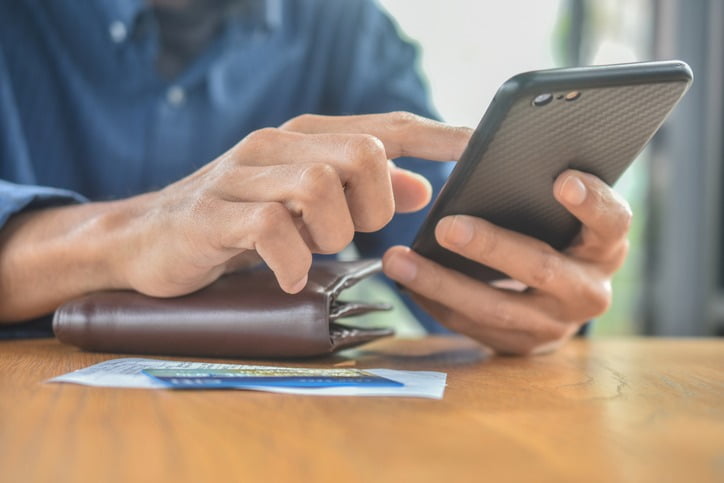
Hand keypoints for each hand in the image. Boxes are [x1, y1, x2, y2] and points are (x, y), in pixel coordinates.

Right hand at [115, 112, 470, 296]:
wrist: (147, 237)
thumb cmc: (237, 220)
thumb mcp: (304, 204)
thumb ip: (360, 191)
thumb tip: (420, 185)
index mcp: (304, 140)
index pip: (385, 129)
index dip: (438, 136)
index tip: (482, 146)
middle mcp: (276, 146)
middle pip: (361, 155)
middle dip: (371, 206)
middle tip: (347, 233)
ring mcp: (241, 176)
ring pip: (319, 187)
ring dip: (329, 233)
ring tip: (309, 250)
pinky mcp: (213, 214)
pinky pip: (271, 229)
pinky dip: (291, 260)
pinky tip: (290, 275)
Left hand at [383, 170, 631, 354]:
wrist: (559, 301)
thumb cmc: (553, 236)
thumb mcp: (561, 215)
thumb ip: (539, 192)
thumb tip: (480, 154)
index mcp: (605, 246)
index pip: (611, 222)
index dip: (591, 203)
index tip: (562, 180)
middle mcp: (588, 290)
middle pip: (541, 268)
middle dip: (491, 247)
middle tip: (446, 226)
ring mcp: (555, 325)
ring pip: (496, 307)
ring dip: (442, 283)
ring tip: (399, 259)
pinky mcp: (521, 344)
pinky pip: (473, 326)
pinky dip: (435, 303)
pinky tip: (406, 282)